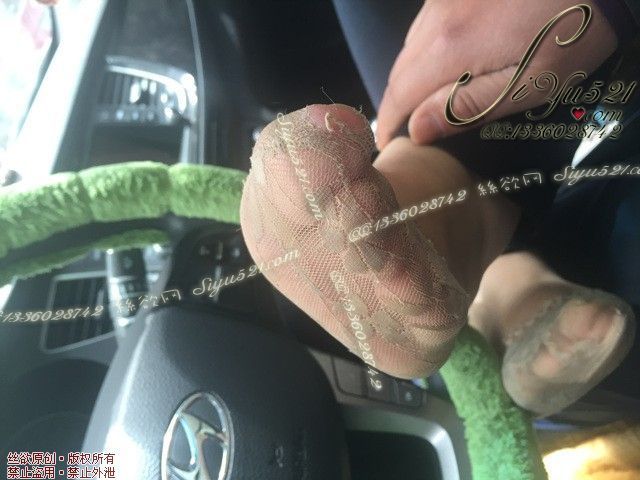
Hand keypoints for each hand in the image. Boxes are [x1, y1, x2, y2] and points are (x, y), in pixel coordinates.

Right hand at [376, 0, 617, 147]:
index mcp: (451, 48)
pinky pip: (424, 26)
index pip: (399, 95)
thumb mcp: (529, 83)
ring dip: (407, 79)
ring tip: (417, 104)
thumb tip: (418, 129)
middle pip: (399, 72)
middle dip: (395, 105)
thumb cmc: (571, 32)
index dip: (388, 124)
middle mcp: (437, 20)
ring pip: (408, 48)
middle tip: (401, 131)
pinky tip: (435, 64)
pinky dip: (421, 52)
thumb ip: (469, 106)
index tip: (387, 146)